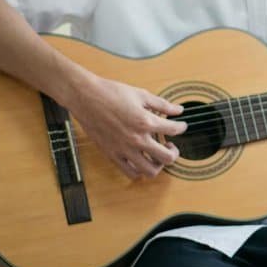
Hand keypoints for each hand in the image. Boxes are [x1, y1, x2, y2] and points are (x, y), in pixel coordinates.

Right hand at [65, 76, 187, 178]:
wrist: (85, 97)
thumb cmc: (111, 93)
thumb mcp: (141, 94)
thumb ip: (162, 105)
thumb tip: (178, 110)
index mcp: (145, 122)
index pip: (174, 130)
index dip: (181, 127)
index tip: (181, 126)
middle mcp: (137, 139)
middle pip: (167, 158)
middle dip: (174, 153)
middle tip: (171, 146)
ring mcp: (124, 150)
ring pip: (150, 170)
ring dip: (158, 165)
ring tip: (156, 155)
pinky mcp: (112, 155)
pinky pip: (130, 172)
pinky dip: (139, 170)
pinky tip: (141, 160)